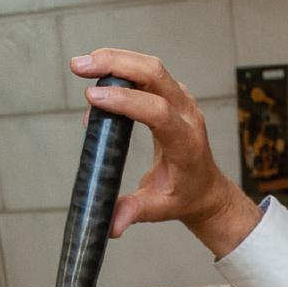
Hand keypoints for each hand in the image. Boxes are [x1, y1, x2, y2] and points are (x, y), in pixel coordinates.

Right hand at [69, 48, 261, 255]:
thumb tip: (110, 227)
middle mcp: (187, 115)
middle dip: (116, 64)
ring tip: (82, 66)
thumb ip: (134, 212)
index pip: (158, 111)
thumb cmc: (184, 197)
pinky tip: (99, 73)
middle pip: (154, 73)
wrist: (207, 189)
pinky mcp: (173, 94)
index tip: (93, 99)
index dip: (125, 102)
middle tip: (80, 67)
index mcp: (186, 143)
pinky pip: (148, 71)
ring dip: (115, 59)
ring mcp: (182, 100)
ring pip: (150, 66)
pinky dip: (122, 66)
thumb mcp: (159, 209)